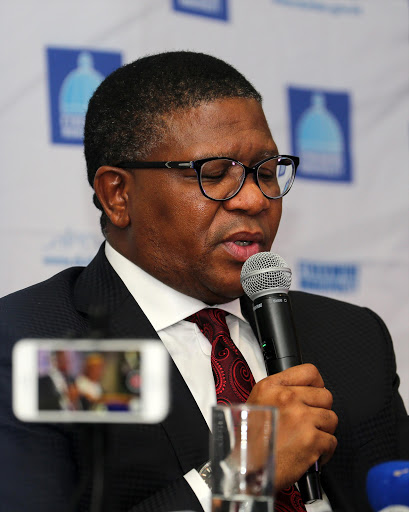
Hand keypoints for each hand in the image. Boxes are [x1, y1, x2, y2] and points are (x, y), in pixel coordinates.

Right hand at [246, 363, 337, 490]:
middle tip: (310, 422)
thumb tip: (301, 390)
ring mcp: (302, 418)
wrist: (247, 469)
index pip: (309, 372)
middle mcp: (287, 398)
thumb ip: (278, 392)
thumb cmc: (249, 441)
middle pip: (325, 396)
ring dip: (323, 431)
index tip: (314, 393)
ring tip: (309, 438)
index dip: (316, 384)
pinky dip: (325, 451)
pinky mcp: (312, 440)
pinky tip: (311, 453)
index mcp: (272, 387)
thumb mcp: (256, 403)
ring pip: (331, 418)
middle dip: (320, 410)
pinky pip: (332, 441)